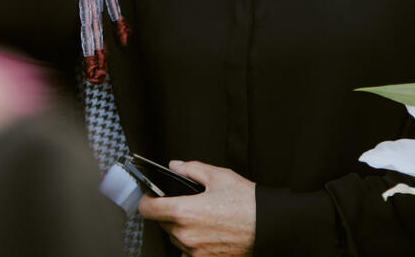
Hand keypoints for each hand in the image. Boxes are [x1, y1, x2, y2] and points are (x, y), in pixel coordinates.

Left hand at [138, 161, 254, 255]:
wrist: (267, 225)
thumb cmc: (246, 201)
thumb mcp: (218, 176)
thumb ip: (191, 169)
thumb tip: (175, 166)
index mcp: (184, 211)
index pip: (148, 209)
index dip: (147, 200)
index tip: (150, 197)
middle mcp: (185, 235)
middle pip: (162, 223)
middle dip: (169, 212)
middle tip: (186, 202)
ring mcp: (194, 251)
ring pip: (175, 238)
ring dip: (181, 228)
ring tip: (201, 217)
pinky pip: (188, 252)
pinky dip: (192, 243)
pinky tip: (206, 233)